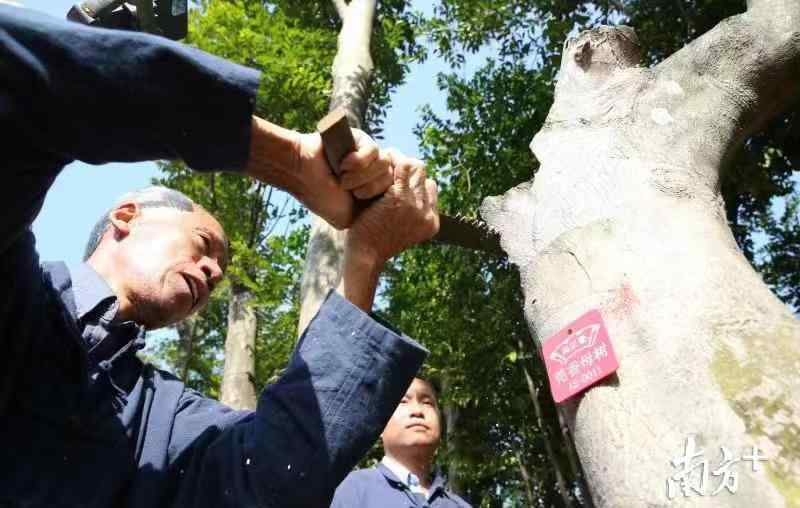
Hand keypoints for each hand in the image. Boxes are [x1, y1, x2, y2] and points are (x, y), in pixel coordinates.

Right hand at [246, 117, 389, 228]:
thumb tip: (391, 216)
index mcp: (374, 189)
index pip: (395, 191)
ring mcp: (369, 155)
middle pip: (392, 178)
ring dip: (362, 175)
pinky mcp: (362, 139)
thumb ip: (369, 217)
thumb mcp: (348, 217)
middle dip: (369, 187)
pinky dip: (358, 161)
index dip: (378, 196)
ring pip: (384, 164)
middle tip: (348, 190)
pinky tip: (343, 165)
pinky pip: (374, 151)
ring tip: (343, 179)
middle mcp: (374, 171)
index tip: (357, 199)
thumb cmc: (321, 197)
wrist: (301, 174)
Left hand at [346, 150, 439, 265]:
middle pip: (424, 175)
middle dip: (405, 168)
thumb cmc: (374, 241)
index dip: (412, 180)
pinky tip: (378, 164)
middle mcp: (428, 214)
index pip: (430, 187)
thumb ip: (409, 211)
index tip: (395, 178)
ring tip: (382, 163)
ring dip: (398, 162)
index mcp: (431, 223)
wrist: (364, 256)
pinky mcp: (401, 199)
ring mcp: (416, 206)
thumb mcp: (399, 228)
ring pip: (416, 167)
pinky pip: (403, 167)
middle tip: (386, 165)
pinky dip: (391, 162)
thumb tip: (406, 188)